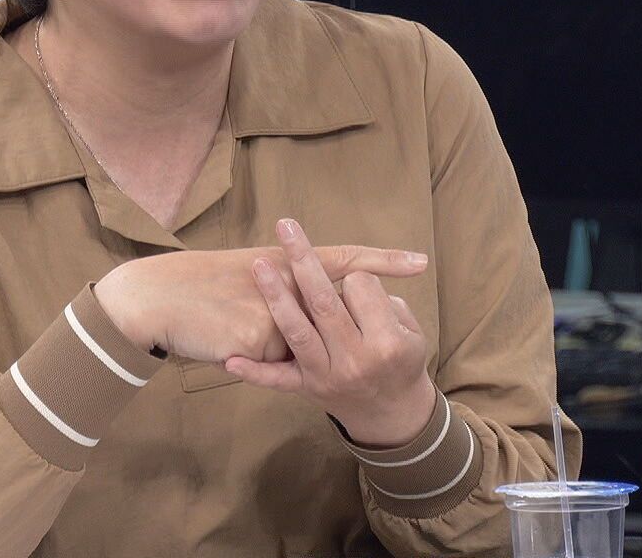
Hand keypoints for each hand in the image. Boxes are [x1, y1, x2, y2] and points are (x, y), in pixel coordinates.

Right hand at [95, 242, 428, 364]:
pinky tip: (228, 341)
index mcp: (282, 262)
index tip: (418, 261)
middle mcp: (285, 281)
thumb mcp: (251, 275)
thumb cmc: (203, 287)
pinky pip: (274, 358)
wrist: (159, 297)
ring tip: (264, 331)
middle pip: (338, 291)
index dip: (379, 260)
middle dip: (375, 291)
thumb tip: (320, 295)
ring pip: (306, 334)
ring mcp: (273, 309)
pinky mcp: (256, 337)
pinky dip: (253, 355)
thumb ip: (288, 288)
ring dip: (297, 339)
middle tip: (418, 268)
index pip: (342, 259)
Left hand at [224, 219, 438, 447]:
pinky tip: (229, 358)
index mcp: (386, 342)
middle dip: (304, 260)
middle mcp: (355, 359)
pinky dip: (253, 371)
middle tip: (286, 228)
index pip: (361, 289)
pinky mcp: (305, 389)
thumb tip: (359, 278)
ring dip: (276, 296)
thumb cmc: (401, 361)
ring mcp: (326, 375)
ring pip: (297, 331)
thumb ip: (387, 305)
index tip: (357, 279)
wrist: (390, 414)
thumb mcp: (413, 332)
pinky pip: (276, 380)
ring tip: (259, 264)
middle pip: (325, 301)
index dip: (357, 276)